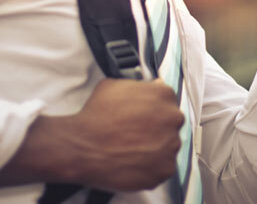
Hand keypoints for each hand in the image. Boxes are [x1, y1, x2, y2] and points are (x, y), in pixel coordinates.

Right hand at [66, 79, 183, 190]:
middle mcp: (172, 118)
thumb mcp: (114, 85)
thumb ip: (140, 85)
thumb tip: (152, 85)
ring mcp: (171, 145)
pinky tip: (134, 161)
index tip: (142, 116)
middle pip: (170, 122)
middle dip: (157, 127)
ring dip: (155, 147)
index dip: (153, 108)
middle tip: (136, 133)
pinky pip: (163, 167)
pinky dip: (152, 166)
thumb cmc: (96, 115)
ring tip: (132, 149)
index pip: (167, 100)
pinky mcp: (165, 170)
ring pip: (168, 146)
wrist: (83, 146)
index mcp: (163, 94)